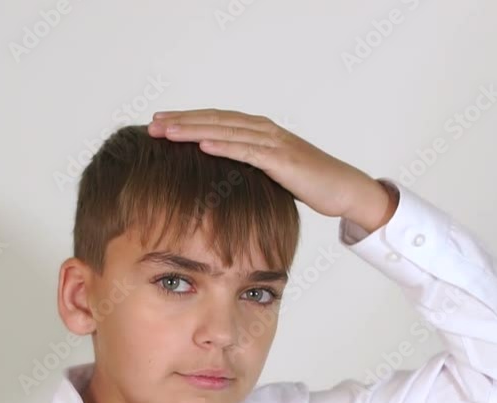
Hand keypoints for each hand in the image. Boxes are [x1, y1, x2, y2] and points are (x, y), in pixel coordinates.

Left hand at [147, 108, 396, 231]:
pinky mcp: (283, 160)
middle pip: (215, 121)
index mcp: (258, 131)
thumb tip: (218, 178)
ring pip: (226, 132)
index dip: (185, 120)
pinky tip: (202, 147)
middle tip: (152, 124)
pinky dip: (224, 147)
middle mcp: (263, 130)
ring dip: (195, 131)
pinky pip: (248, 151)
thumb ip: (245, 169)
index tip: (157, 123)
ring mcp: (273, 143)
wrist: (344, 189)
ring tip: (167, 132)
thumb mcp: (268, 175)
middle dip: (181, 121)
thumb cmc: (308, 183)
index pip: (215, 120)